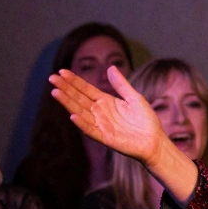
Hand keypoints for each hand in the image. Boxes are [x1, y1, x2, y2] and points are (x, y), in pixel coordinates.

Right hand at [49, 67, 166, 166]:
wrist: (155, 141)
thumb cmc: (146, 120)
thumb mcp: (134, 98)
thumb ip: (121, 84)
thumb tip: (110, 67)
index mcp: (105, 101)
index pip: (85, 89)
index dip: (74, 81)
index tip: (61, 71)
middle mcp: (99, 112)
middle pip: (78, 98)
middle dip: (65, 88)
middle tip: (51, 78)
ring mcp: (100, 125)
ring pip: (80, 112)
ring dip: (68, 103)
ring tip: (55, 92)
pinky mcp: (105, 137)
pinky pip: (91, 130)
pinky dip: (82, 124)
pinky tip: (73, 116)